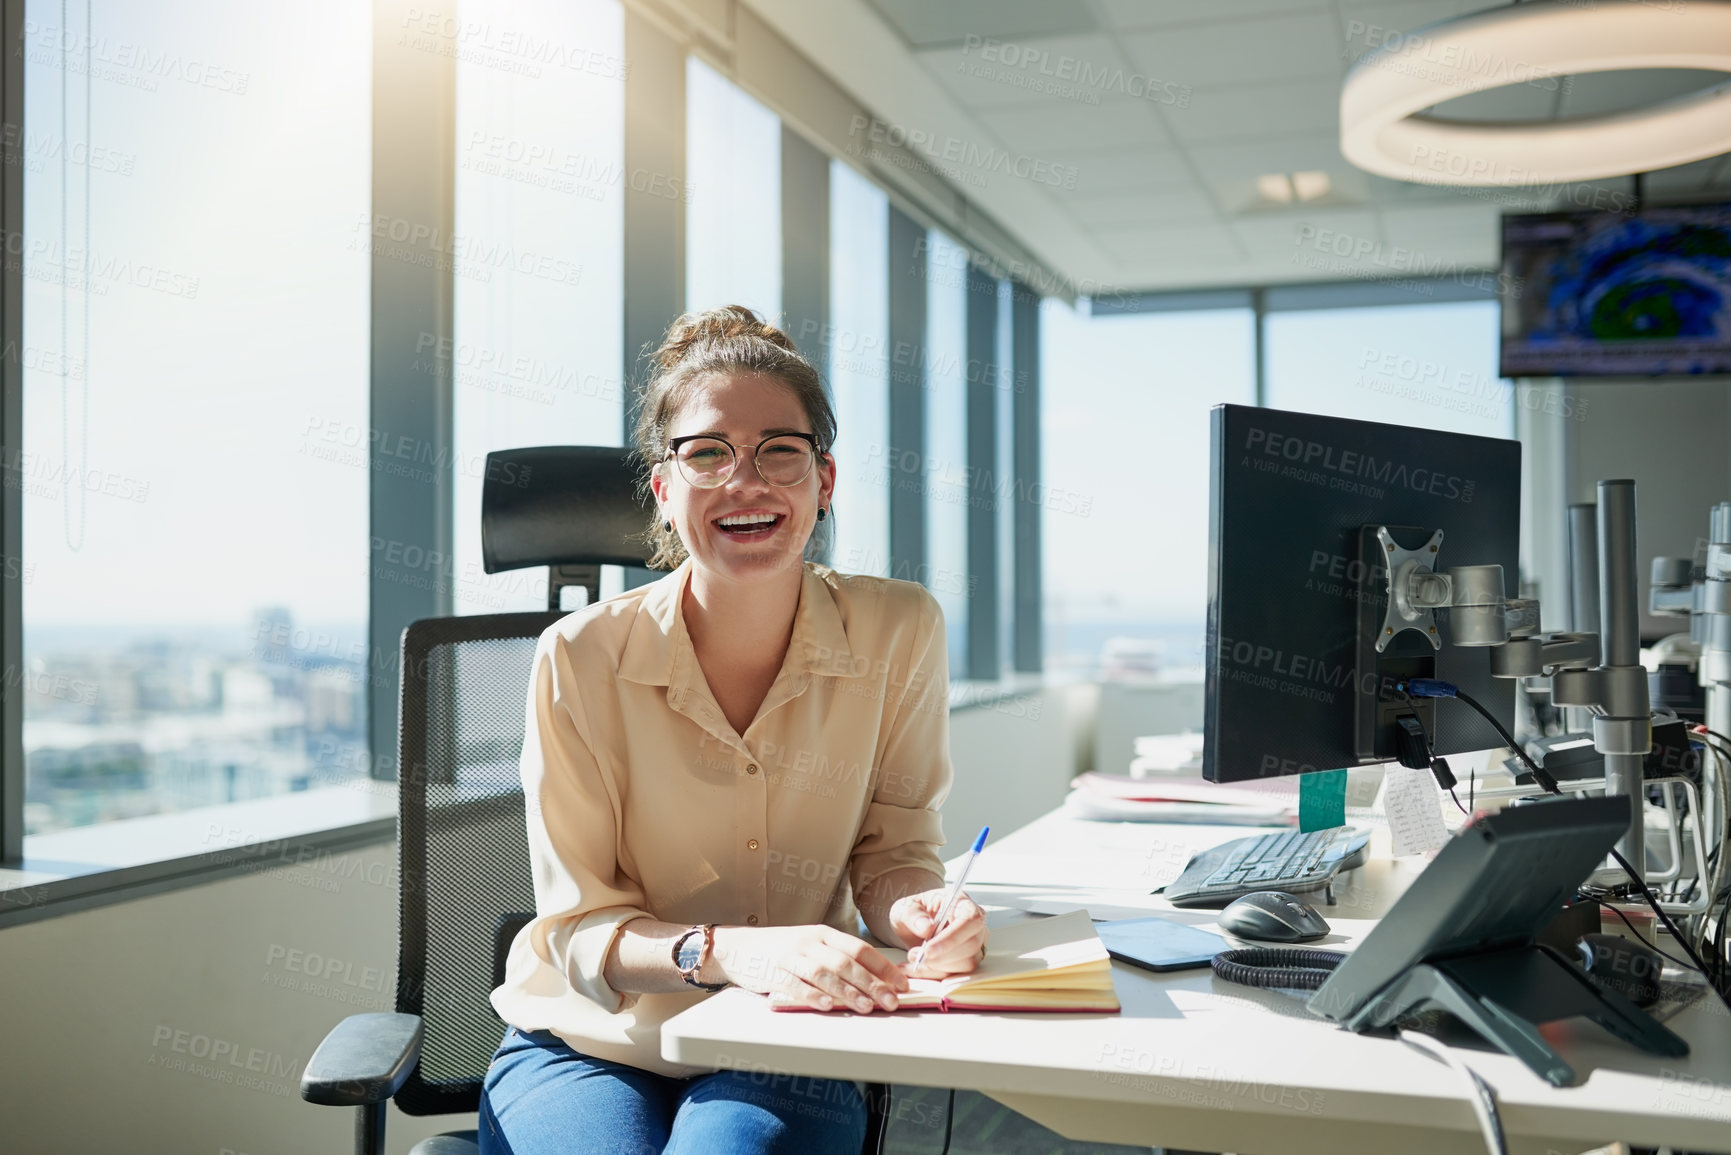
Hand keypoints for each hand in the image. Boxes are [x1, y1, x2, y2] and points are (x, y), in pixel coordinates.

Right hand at [713, 924, 906, 1012]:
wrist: (738, 947)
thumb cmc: (780, 950)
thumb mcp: (811, 946)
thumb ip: (837, 959)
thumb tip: (874, 981)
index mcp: (824, 934)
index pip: (860, 949)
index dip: (883, 968)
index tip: (902, 984)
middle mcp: (810, 942)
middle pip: (847, 962)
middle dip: (873, 984)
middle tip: (891, 1002)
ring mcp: (791, 956)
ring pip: (826, 974)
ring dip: (849, 992)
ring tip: (867, 1007)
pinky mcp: (774, 972)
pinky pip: (797, 985)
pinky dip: (814, 996)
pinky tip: (828, 1006)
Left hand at [891, 891, 986, 978]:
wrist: (912, 928)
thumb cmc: (913, 913)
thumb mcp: (905, 908)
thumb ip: (913, 915)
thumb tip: (926, 927)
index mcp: (962, 903)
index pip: (970, 920)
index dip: (953, 937)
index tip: (929, 949)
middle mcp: (973, 924)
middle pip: (971, 945)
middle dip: (942, 956)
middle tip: (917, 956)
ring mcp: (974, 944)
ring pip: (966, 964)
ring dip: (937, 967)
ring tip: (914, 958)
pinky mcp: (967, 962)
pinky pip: (957, 974)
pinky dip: (934, 975)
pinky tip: (916, 969)